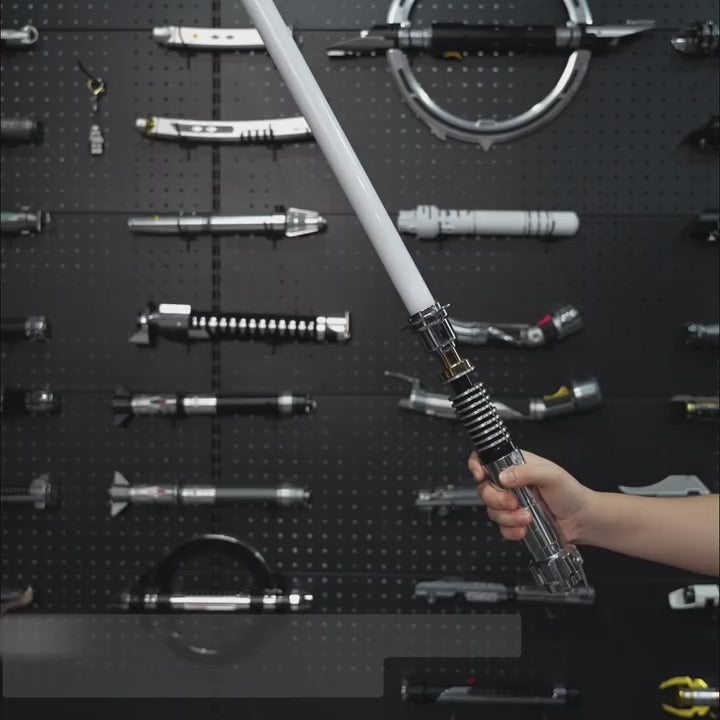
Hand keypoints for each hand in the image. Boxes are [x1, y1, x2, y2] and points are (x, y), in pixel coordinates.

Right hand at [468, 450, 592, 543]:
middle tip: (514, 503)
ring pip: (491, 510)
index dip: (476, 466)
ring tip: (528, 518)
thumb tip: (503, 477)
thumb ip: (527, 472)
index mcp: (515, 465)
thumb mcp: (551, 475)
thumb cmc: (570, 492)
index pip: (485, 459)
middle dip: (496, 499)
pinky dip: (510, 530)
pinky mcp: (513, 521)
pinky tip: (524, 529)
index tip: (481, 476)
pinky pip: (500, 527)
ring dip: (508, 517)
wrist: (581, 520)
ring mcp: (510, 503)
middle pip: (484, 489)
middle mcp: (509, 483)